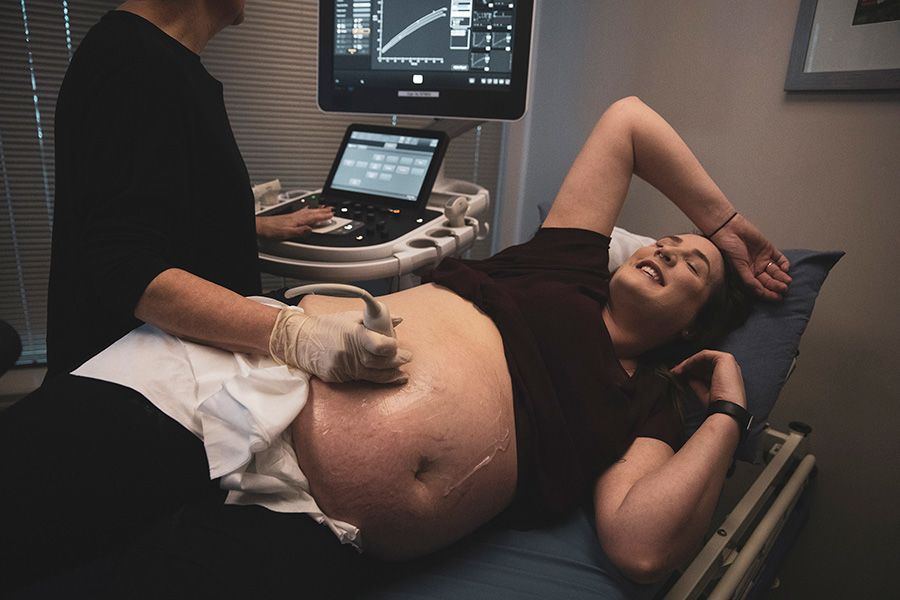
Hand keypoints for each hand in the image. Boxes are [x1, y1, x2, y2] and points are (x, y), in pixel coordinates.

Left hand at [256, 207, 333, 240]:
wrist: (260, 226)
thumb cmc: (271, 230)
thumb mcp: (287, 233)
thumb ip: (300, 232)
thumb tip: (311, 230)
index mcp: (298, 220)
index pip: (314, 217)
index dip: (323, 216)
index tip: (332, 215)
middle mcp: (296, 216)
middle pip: (312, 212)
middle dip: (322, 211)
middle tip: (331, 209)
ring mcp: (292, 216)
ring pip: (308, 211)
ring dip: (317, 209)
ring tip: (324, 208)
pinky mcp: (289, 217)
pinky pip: (302, 212)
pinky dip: (307, 210)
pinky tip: (307, 209)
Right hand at [269, 308, 411, 383]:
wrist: (299, 341)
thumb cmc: (326, 326)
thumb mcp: (350, 316)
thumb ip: (375, 319)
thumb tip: (398, 320)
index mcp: (352, 334)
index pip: (377, 344)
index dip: (391, 347)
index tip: (398, 345)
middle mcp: (347, 352)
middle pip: (378, 362)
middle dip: (395, 362)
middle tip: (407, 358)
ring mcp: (341, 367)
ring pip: (371, 374)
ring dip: (389, 374)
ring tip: (401, 373)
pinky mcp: (337, 377)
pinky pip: (359, 379)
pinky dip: (373, 377)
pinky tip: (384, 376)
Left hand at [670, 350, 746, 409]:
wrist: (726, 410)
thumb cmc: (717, 406)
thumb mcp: (704, 393)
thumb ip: (697, 383)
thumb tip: (688, 376)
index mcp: (728, 377)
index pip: (708, 370)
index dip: (692, 372)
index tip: (678, 376)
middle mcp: (730, 368)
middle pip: (705, 363)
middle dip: (688, 367)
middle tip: (674, 372)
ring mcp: (729, 362)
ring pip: (704, 358)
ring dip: (688, 363)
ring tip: (676, 371)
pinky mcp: (725, 358)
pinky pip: (705, 355)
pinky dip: (692, 360)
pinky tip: (683, 368)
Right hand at [711, 213, 790, 300]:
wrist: (730, 230)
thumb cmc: (730, 249)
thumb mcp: (739, 268)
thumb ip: (750, 281)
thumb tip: (760, 292)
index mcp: (747, 275)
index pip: (760, 287)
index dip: (769, 294)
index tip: (778, 298)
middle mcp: (755, 268)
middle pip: (769, 280)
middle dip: (777, 285)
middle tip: (784, 289)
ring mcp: (763, 259)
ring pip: (776, 271)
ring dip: (782, 276)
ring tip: (787, 281)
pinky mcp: (769, 249)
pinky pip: (779, 259)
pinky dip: (784, 264)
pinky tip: (785, 268)